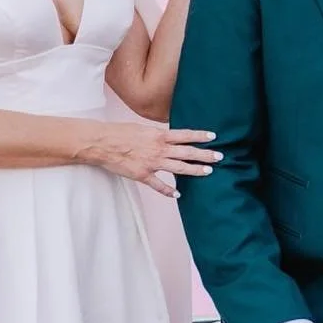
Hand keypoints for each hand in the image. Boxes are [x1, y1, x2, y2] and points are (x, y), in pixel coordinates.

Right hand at [79, 121, 220, 197]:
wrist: (101, 143)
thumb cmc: (119, 132)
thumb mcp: (142, 128)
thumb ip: (156, 134)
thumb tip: (168, 136)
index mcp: (158, 135)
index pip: (184, 135)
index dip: (200, 136)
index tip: (213, 137)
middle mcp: (158, 149)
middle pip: (187, 152)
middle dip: (205, 155)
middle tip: (220, 156)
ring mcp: (152, 163)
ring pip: (178, 168)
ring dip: (194, 170)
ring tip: (208, 172)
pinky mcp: (142, 175)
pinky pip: (159, 185)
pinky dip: (169, 191)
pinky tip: (178, 194)